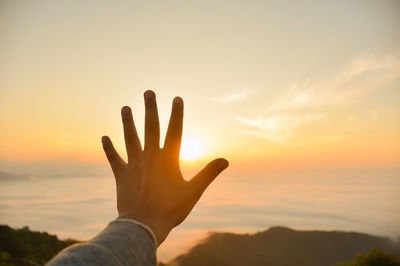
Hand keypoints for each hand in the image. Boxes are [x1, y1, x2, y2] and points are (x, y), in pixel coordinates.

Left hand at [101, 90, 228, 244]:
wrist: (143, 225)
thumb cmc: (171, 209)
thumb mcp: (194, 191)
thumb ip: (209, 173)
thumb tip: (225, 160)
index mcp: (168, 159)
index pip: (175, 131)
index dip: (177, 114)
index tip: (177, 98)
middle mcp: (150, 157)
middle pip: (150, 127)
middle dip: (150, 109)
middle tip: (148, 92)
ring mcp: (134, 164)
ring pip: (130, 138)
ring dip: (128, 122)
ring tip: (125, 108)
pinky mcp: (121, 175)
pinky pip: (114, 159)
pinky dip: (109, 148)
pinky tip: (104, 137)